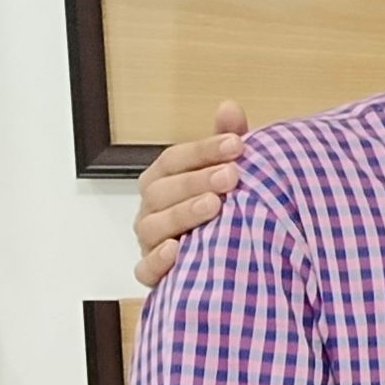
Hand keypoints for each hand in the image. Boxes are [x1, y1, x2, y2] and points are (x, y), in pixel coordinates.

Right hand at [134, 103, 247, 284]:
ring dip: (183, 214)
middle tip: (231, 176)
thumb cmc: (221, 216)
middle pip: (162, 190)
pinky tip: (178, 251)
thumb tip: (230, 107)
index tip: (238, 144)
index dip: (204, 150)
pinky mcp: (154, 277)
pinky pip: (146, 270)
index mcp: (164, 182)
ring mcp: (150, 243)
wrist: (227, 268)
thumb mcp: (228, 177)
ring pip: (153, 227)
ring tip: (214, 206)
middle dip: (197, 180)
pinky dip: (159, 261)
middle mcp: (151, 210)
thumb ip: (227, 142)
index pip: (174, 159)